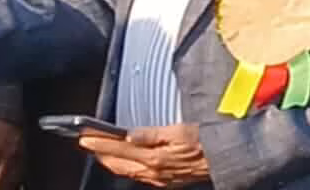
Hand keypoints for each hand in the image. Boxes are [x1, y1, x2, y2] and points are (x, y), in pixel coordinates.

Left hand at [78, 123, 208, 187]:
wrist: (224, 159)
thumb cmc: (206, 142)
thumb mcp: (181, 130)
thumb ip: (153, 134)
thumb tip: (130, 135)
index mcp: (154, 158)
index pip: (118, 149)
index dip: (99, 143)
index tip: (85, 137)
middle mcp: (152, 171)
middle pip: (117, 164)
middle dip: (100, 153)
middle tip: (87, 142)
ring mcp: (157, 178)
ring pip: (125, 171)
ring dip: (111, 160)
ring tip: (100, 151)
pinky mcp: (163, 180)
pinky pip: (137, 175)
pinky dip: (125, 166)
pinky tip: (125, 162)